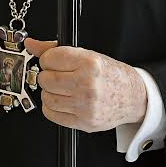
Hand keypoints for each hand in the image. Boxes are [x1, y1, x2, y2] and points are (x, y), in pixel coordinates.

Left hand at [25, 38, 146, 132]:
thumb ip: (55, 49)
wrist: (134, 97)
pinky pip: (52, 114)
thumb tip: (31, 44)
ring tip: (63, 89)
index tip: (53, 62)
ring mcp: (86, 106)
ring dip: (50, 93)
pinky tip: (64, 101)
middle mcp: (88, 85)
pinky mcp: (84, 122)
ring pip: (46, 97)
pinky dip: (53, 107)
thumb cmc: (110, 75)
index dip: (48, 59)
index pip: (49, 58)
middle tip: (58, 75)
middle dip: (48, 76)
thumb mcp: (87, 55)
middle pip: (45, 79)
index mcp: (90, 64)